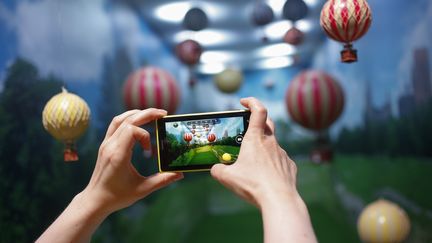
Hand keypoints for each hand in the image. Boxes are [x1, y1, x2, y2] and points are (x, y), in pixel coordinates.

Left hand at [81, 108, 182, 213]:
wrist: (95, 200)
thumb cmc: (117, 196)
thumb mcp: (142, 190)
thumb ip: (162, 180)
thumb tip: (180, 174)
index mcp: (118, 155)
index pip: (132, 130)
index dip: (145, 136)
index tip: (150, 150)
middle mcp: (110, 146)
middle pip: (128, 120)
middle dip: (147, 114)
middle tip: (163, 114)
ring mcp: (106, 144)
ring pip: (120, 119)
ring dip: (137, 114)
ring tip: (152, 115)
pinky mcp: (105, 145)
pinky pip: (115, 125)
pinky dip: (128, 119)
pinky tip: (138, 122)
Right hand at [211, 98, 316, 242]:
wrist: (279, 199)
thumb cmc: (253, 185)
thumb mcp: (227, 177)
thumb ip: (218, 170)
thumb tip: (215, 168)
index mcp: (256, 139)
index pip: (258, 110)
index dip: (251, 102)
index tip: (244, 102)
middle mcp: (271, 142)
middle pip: (267, 123)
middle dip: (258, 121)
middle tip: (248, 128)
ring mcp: (282, 154)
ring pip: (272, 146)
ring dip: (262, 150)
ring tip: (252, 166)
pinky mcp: (289, 166)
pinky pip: (279, 161)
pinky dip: (271, 165)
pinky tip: (265, 178)